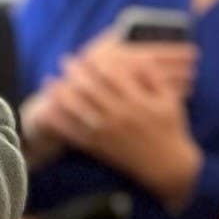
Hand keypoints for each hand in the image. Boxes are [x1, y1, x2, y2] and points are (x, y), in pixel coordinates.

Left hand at [46, 42, 204, 207]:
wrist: (166, 165)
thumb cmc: (170, 129)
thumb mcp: (169, 100)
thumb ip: (154, 78)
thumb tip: (139, 58)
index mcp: (139, 101)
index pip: (113, 76)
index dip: (98, 63)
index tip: (88, 53)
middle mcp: (120, 115)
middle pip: (92, 89)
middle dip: (76, 72)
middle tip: (64, 60)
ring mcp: (107, 132)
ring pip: (79, 109)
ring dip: (62, 93)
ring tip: (50, 81)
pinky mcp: (99, 146)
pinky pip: (75, 132)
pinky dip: (60, 121)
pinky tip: (48, 111)